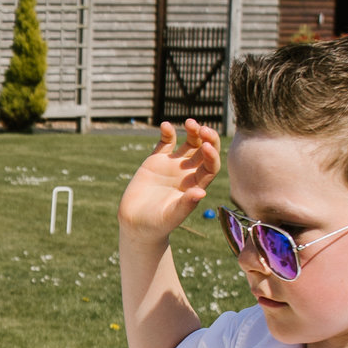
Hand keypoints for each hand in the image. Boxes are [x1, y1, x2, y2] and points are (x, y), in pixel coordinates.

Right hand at [119, 119, 220, 243]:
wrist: (136, 223)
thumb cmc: (156, 224)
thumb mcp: (171, 216)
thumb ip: (186, 204)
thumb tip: (201, 193)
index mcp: (196, 185)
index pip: (211, 166)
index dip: (212, 155)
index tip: (206, 146)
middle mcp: (188, 173)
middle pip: (204, 150)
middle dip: (207, 138)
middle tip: (203, 129)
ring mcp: (173, 165)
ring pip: (189, 143)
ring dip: (192, 131)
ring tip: (190, 122)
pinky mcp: (157, 161)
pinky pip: (166, 142)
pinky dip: (167, 133)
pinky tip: (165, 126)